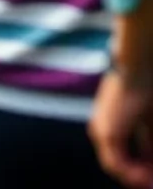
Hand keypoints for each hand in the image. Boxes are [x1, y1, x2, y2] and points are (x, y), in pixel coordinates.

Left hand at [90, 71, 152, 188]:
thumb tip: (150, 164)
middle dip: (139, 175)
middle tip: (152, 184)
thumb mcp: (149, 122)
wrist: (139, 71)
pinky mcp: (107, 132)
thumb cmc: (148, 90)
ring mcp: (102, 130)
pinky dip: (131, 173)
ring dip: (136, 177)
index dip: (142, 168)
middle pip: (119, 162)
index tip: (152, 178)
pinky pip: (115, 163)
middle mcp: (102, 128)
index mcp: (113, 124)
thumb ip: (148, 142)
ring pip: (116, 166)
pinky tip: (148, 177)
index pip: (125, 155)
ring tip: (151, 182)